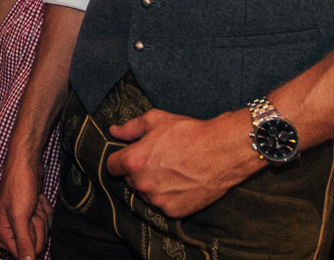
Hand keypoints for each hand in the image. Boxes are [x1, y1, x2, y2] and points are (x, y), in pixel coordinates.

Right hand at [0, 144, 50, 258]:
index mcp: (4, 231)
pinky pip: (47, 218)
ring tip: (34, 201)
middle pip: (35, 242)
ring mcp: (25, 219)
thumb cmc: (18, 185)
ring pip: (43, 230)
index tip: (30, 225)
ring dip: (42, 215)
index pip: (22, 254)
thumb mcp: (19, 216)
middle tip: (32, 210)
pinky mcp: (35, 211)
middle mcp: (14, 227)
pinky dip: (46, 207)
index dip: (31, 243)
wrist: (27, 161)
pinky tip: (39, 198)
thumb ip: (23, 242)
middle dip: (38, 225)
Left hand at [104, 108, 260, 218]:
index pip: (112, 166)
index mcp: (134, 161)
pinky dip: (168, 196)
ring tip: (173, 170)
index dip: (120, 159)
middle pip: (130, 180)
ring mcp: (158, 201)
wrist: (222, 152)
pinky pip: (163, 205)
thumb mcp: (156, 120)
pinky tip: (181, 182)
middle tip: (159, 159)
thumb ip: (130, 128)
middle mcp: (142, 184)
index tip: (130, 155)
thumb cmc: (189, 133)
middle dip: (139, 170)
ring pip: (146, 193)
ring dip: (153, 185)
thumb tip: (114, 131)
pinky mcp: (174, 212)